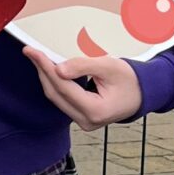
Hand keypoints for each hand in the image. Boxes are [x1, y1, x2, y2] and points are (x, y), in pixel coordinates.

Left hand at [25, 46, 143, 128]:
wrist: (143, 94)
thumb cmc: (130, 79)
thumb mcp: (109, 66)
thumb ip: (83, 66)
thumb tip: (58, 69)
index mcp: (95, 111)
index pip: (62, 87)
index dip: (45, 68)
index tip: (33, 52)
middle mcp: (86, 121)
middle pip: (56, 94)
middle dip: (42, 71)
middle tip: (30, 52)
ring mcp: (83, 122)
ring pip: (56, 98)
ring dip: (46, 77)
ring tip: (37, 58)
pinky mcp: (81, 118)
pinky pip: (62, 100)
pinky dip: (55, 84)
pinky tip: (49, 70)